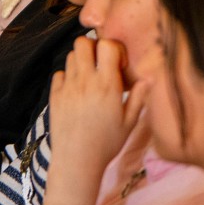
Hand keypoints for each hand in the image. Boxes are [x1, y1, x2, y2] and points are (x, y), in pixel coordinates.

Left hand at [42, 37, 148, 204]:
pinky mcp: (54, 96)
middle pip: (83, 43)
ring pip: (71, 56)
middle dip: (94, 48)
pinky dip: (67, 76)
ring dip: (82, 62)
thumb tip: (149, 78)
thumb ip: (138, 97)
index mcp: (107, 86)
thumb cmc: (106, 144)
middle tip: (101, 65)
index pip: (107, 46)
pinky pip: (59, 74)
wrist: (77, 161)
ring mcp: (67, 87)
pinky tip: (76, 90)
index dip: (115, 49)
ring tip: (90, 79)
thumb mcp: (129, 123)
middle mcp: (85, 82)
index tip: (119, 65)